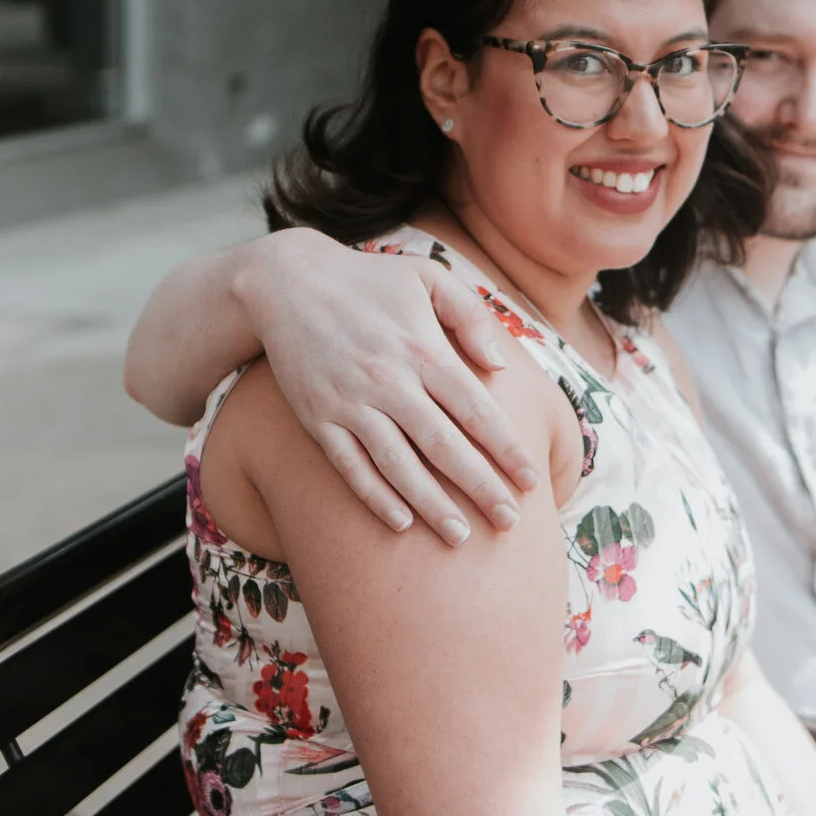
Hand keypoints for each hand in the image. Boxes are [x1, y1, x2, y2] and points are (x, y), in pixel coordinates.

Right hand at [241, 232, 542, 544]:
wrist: (284, 282)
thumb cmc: (367, 281)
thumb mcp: (426, 278)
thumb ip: (470, 316)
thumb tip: (500, 367)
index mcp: (422, 348)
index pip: (475, 409)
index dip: (505, 449)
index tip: (531, 481)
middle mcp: (388, 381)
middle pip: (443, 446)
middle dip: (480, 487)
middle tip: (509, 523)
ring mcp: (350, 403)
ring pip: (398, 465)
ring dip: (431, 504)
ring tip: (460, 536)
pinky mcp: (317, 417)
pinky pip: (350, 466)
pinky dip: (375, 496)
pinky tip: (401, 523)